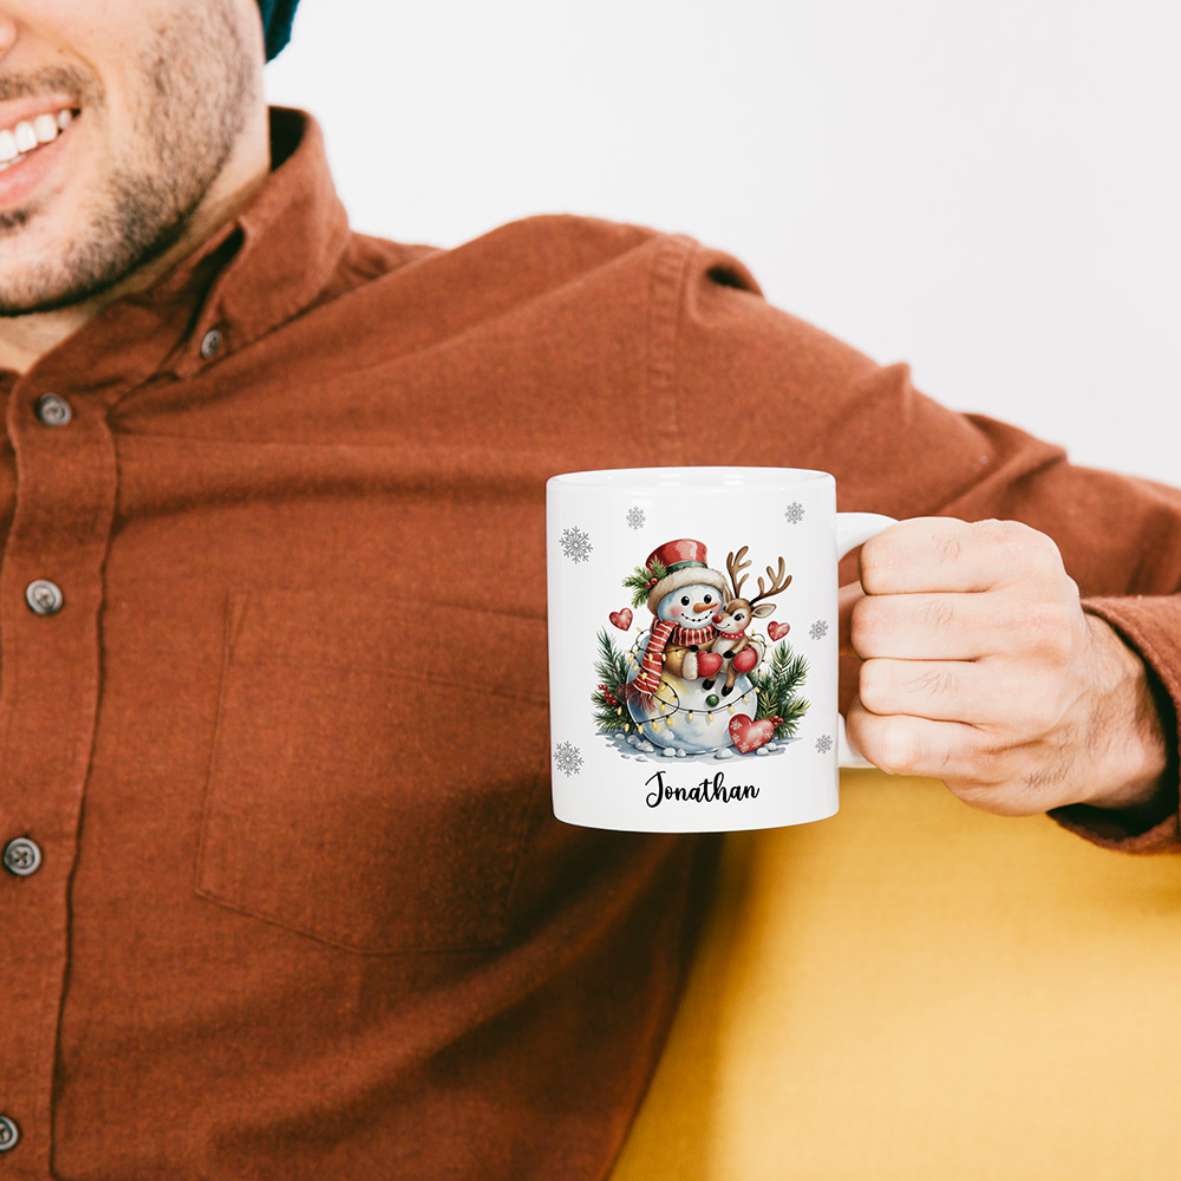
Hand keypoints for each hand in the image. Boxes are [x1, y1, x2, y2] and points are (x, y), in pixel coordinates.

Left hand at [837, 517, 1171, 817]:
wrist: (1095, 717)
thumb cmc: (1009, 629)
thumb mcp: (983, 565)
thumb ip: (905, 556)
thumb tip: (810, 585)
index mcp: (1019, 557)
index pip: (884, 560)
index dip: (863, 580)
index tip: (881, 592)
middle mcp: (1032, 623)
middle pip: (874, 625)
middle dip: (861, 637)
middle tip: (881, 645)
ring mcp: (1020, 698)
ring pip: (876, 685)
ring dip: (865, 688)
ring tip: (893, 683)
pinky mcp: (992, 760)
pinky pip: (888, 742)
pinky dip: (870, 732)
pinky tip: (892, 721)